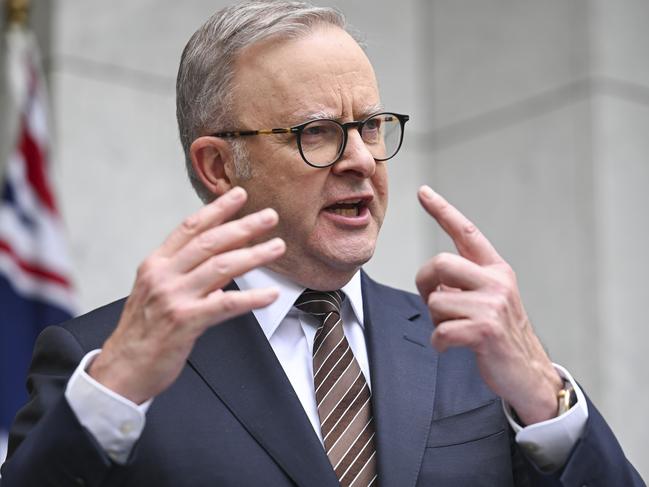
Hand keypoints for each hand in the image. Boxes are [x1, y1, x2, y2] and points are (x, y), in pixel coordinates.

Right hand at [89, 187, 285, 403]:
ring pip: (222, 267)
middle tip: (270, 217)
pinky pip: (226, 304)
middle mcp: (163, 275)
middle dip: (244, 226)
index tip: (238, 195)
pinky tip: (270, 294)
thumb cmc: (143, 331)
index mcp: (156, 264)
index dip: (216, 209)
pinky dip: (252, 298)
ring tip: (277, 247)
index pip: (190, 227)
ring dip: (254, 255)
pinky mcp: (185, 321)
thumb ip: (186, 272)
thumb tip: (223, 260)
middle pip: (210, 242)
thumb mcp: (157, 292)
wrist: (122, 369)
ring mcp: (174, 297)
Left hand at [416, 185, 562, 424]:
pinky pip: (440, 331)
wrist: (528, 373)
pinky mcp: (485, 331)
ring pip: (435, 301)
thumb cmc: (500, 334)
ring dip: (435, 321)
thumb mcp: (489, 299)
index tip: (423, 192)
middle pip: (439, 263)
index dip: (442, 210)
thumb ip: (465, 282)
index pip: (466, 232)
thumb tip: (433, 279)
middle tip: (431, 301)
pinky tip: (451, 346)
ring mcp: (492, 305)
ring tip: (454, 330)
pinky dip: (438, 343)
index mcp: (496, 269)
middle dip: (424, 284)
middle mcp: (496, 281)